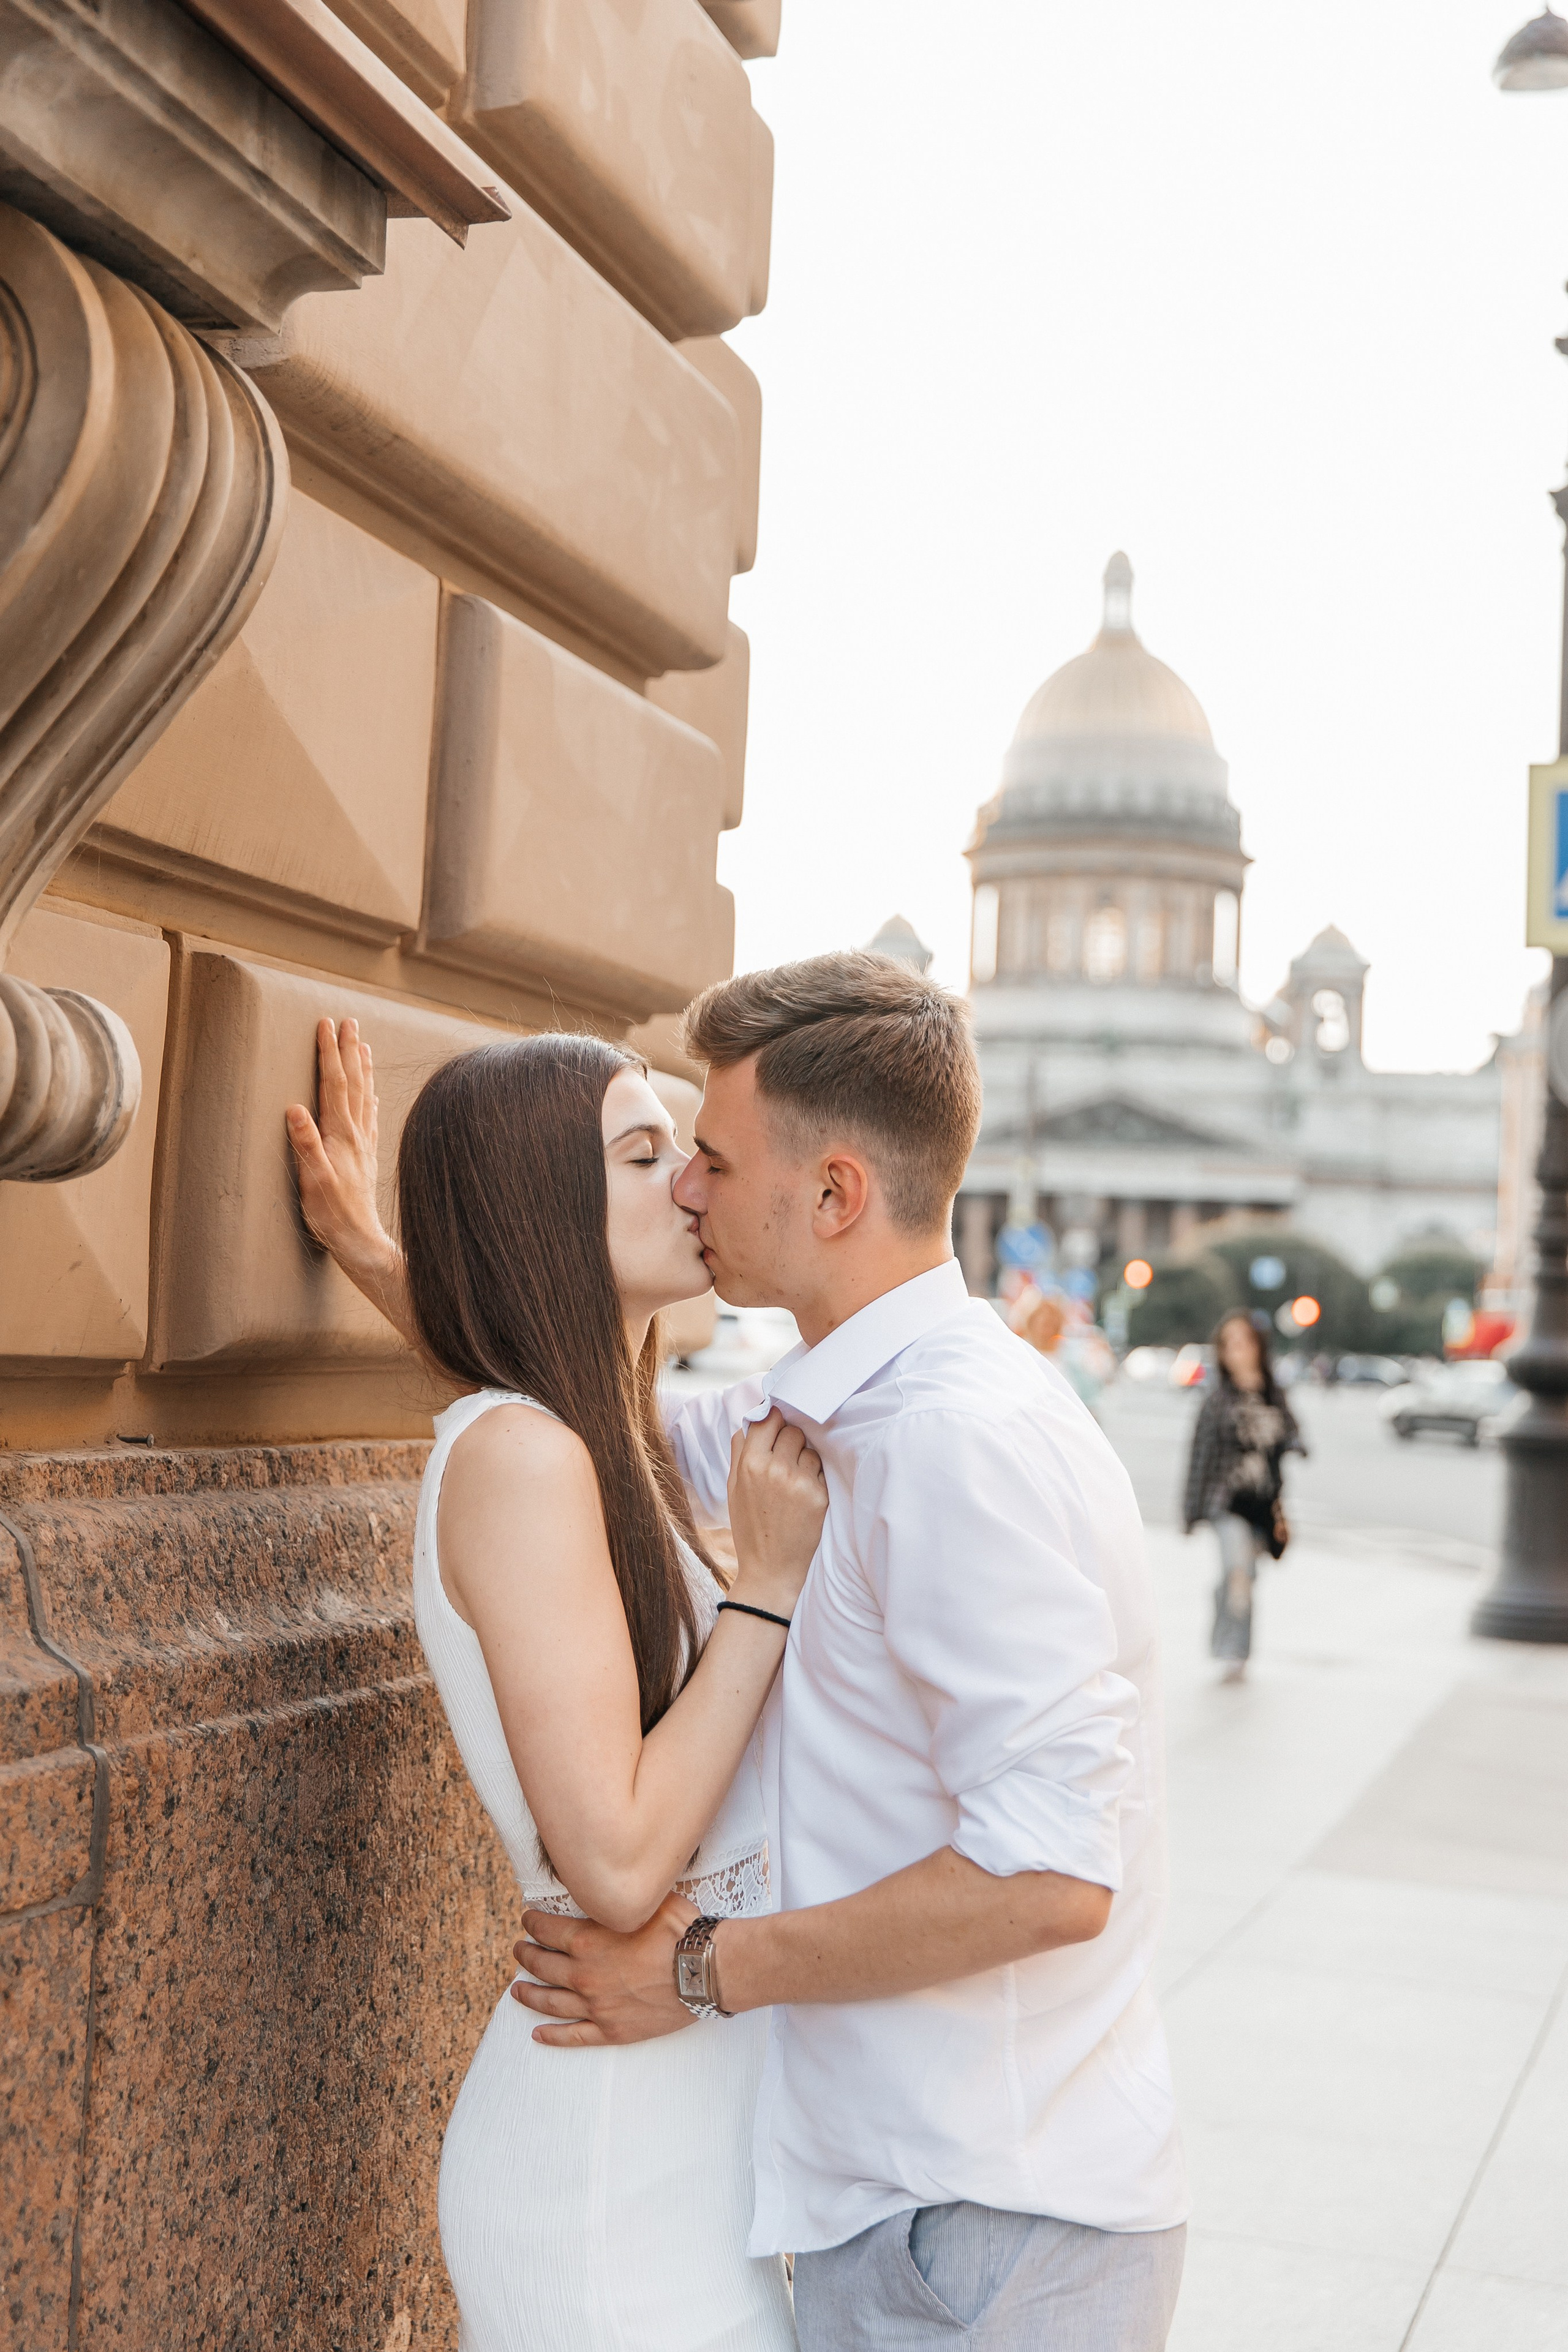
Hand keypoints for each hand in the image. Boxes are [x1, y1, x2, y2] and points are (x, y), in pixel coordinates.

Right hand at [285, 1017, 389, 1274]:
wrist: (361, 1241)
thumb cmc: (332, 1215)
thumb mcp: (312, 1181)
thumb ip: (305, 1144)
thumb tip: (294, 1109)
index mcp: (340, 1135)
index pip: (334, 1084)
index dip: (329, 1053)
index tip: (326, 1025)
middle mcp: (356, 1135)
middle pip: (354, 1083)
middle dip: (349, 1051)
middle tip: (349, 1022)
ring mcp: (364, 1145)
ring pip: (365, 1096)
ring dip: (363, 1069)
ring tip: (363, 1046)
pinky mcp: (366, 1158)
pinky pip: (369, 1117)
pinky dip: (369, 1098)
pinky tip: (372, 1094)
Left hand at [509, 1894, 697, 2046]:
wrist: (704, 1970)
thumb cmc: (680, 1930)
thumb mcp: (645, 1899)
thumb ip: (619, 1898)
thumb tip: (608, 1887)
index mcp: (588, 1940)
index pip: (546, 1930)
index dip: (532, 1923)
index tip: (527, 1920)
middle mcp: (584, 1975)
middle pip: (542, 1966)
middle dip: (526, 1956)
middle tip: (518, 1951)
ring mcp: (596, 2006)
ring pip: (550, 2002)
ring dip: (530, 1994)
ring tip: (516, 1989)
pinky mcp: (611, 2030)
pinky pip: (573, 2036)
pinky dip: (552, 2036)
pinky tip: (538, 2034)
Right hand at [726, 1409, 826, 1618]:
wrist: (770, 1570)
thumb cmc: (750, 1527)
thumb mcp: (733, 1488)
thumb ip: (740, 1451)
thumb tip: (753, 1419)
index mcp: (750, 1464)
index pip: (768, 1419)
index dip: (773, 1421)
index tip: (776, 1427)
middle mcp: (775, 1468)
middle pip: (791, 1429)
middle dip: (789, 1440)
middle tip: (784, 1460)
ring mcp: (799, 1481)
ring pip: (809, 1447)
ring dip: (804, 1457)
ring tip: (793, 1481)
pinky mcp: (819, 1494)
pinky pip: (820, 1468)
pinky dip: (814, 1476)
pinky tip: (803, 1495)